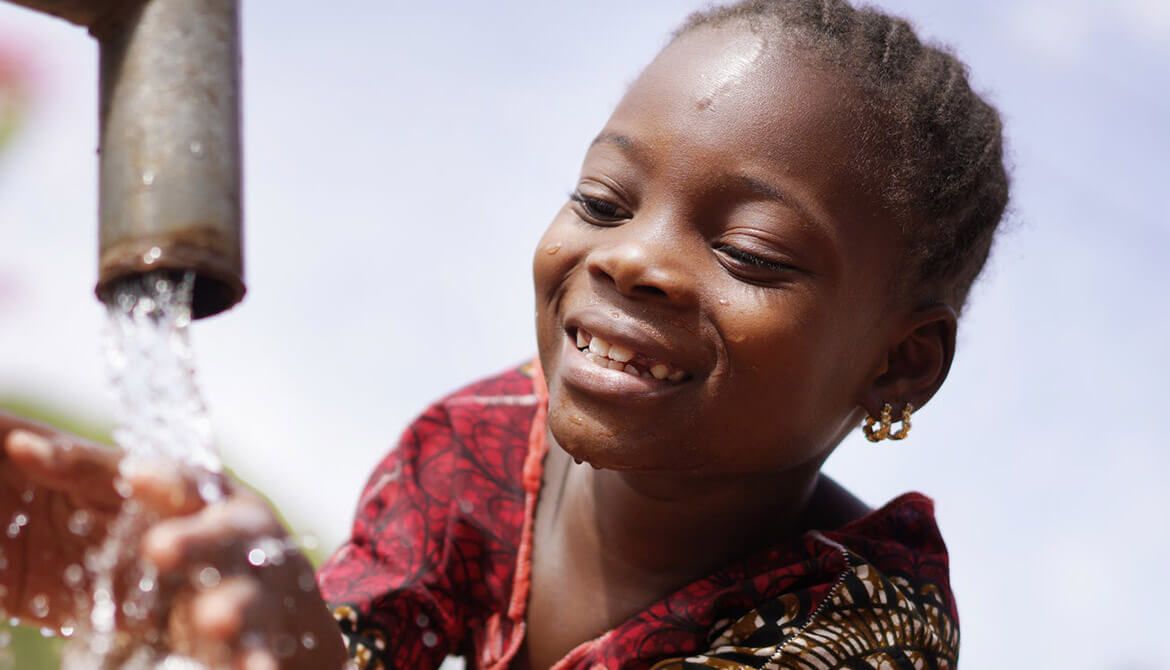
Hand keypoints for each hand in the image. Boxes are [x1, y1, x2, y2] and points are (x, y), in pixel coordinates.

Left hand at [1, 412, 347, 667]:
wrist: (281, 608)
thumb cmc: (202, 546)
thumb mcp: (156, 509)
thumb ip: (92, 478)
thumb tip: (18, 443)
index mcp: (209, 495)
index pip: (180, 480)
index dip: (158, 478)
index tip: (131, 474)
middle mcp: (242, 535)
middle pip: (225, 531)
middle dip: (196, 540)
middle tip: (158, 550)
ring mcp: (261, 587)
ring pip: (248, 593)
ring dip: (231, 605)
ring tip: (213, 619)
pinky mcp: (270, 637)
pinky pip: (264, 649)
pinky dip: (256, 660)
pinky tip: (249, 668)